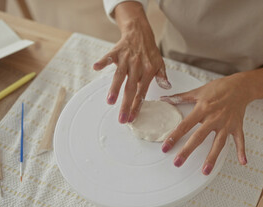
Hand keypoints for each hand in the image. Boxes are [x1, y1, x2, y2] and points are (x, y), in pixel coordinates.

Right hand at [93, 2, 170, 122]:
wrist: (140, 32)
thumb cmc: (149, 52)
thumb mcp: (160, 64)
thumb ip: (162, 77)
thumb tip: (167, 88)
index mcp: (148, 72)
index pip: (142, 92)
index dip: (137, 106)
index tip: (132, 119)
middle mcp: (137, 66)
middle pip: (130, 88)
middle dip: (126, 105)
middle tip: (122, 119)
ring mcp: (126, 59)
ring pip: (119, 75)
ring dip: (114, 88)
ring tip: (110, 101)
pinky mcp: (116, 51)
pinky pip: (109, 57)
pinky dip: (103, 61)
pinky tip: (96, 67)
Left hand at [160, 74, 250, 174]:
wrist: (240, 85)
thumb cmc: (219, 88)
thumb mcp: (198, 91)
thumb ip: (180, 97)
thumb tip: (164, 99)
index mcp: (203, 108)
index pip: (185, 125)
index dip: (174, 136)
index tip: (166, 147)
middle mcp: (214, 117)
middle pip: (199, 137)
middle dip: (188, 150)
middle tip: (178, 162)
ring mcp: (226, 124)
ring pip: (218, 143)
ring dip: (212, 157)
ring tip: (205, 170)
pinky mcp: (237, 126)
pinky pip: (240, 140)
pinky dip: (242, 151)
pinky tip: (242, 162)